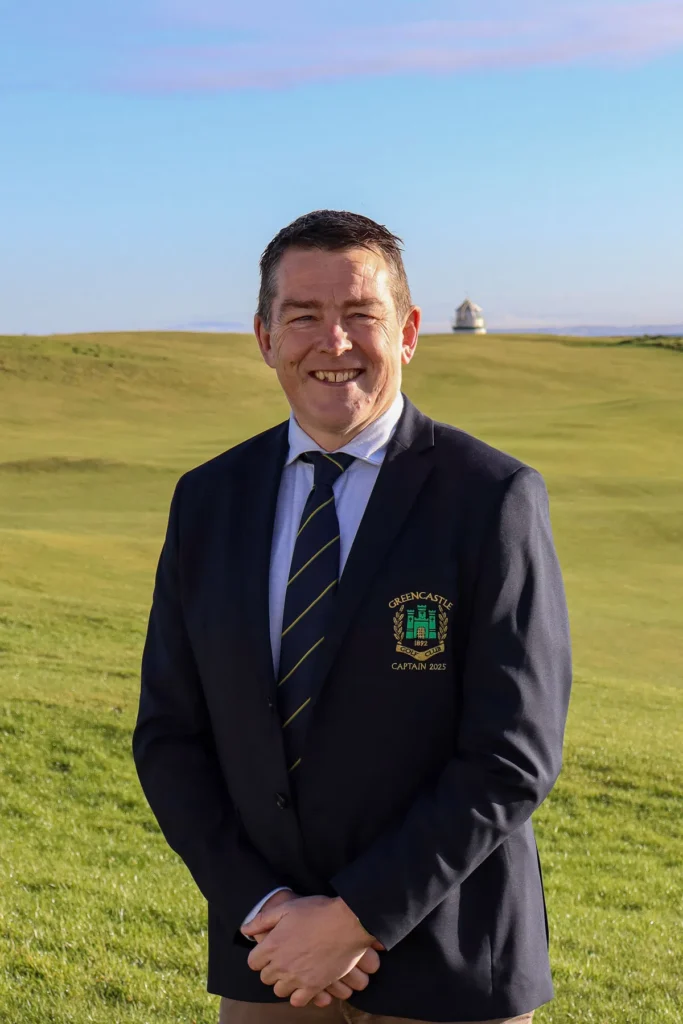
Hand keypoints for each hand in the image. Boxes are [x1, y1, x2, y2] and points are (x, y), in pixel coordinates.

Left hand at [243, 895, 377, 1006]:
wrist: (347, 923)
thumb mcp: (288, 908)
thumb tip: (245, 929)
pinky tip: (304, 983)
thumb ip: (263, 920)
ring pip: (279, 990)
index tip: (270, 951)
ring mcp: (297, 978)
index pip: (253, 962)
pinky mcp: (313, 987)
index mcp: (272, 945)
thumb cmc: (318, 911)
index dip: (260, 956)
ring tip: (295, 970)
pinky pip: (297, 1001)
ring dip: (284, 982)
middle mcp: (281, 965)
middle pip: (265, 977)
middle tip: (285, 958)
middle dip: (272, 968)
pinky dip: (298, 995)